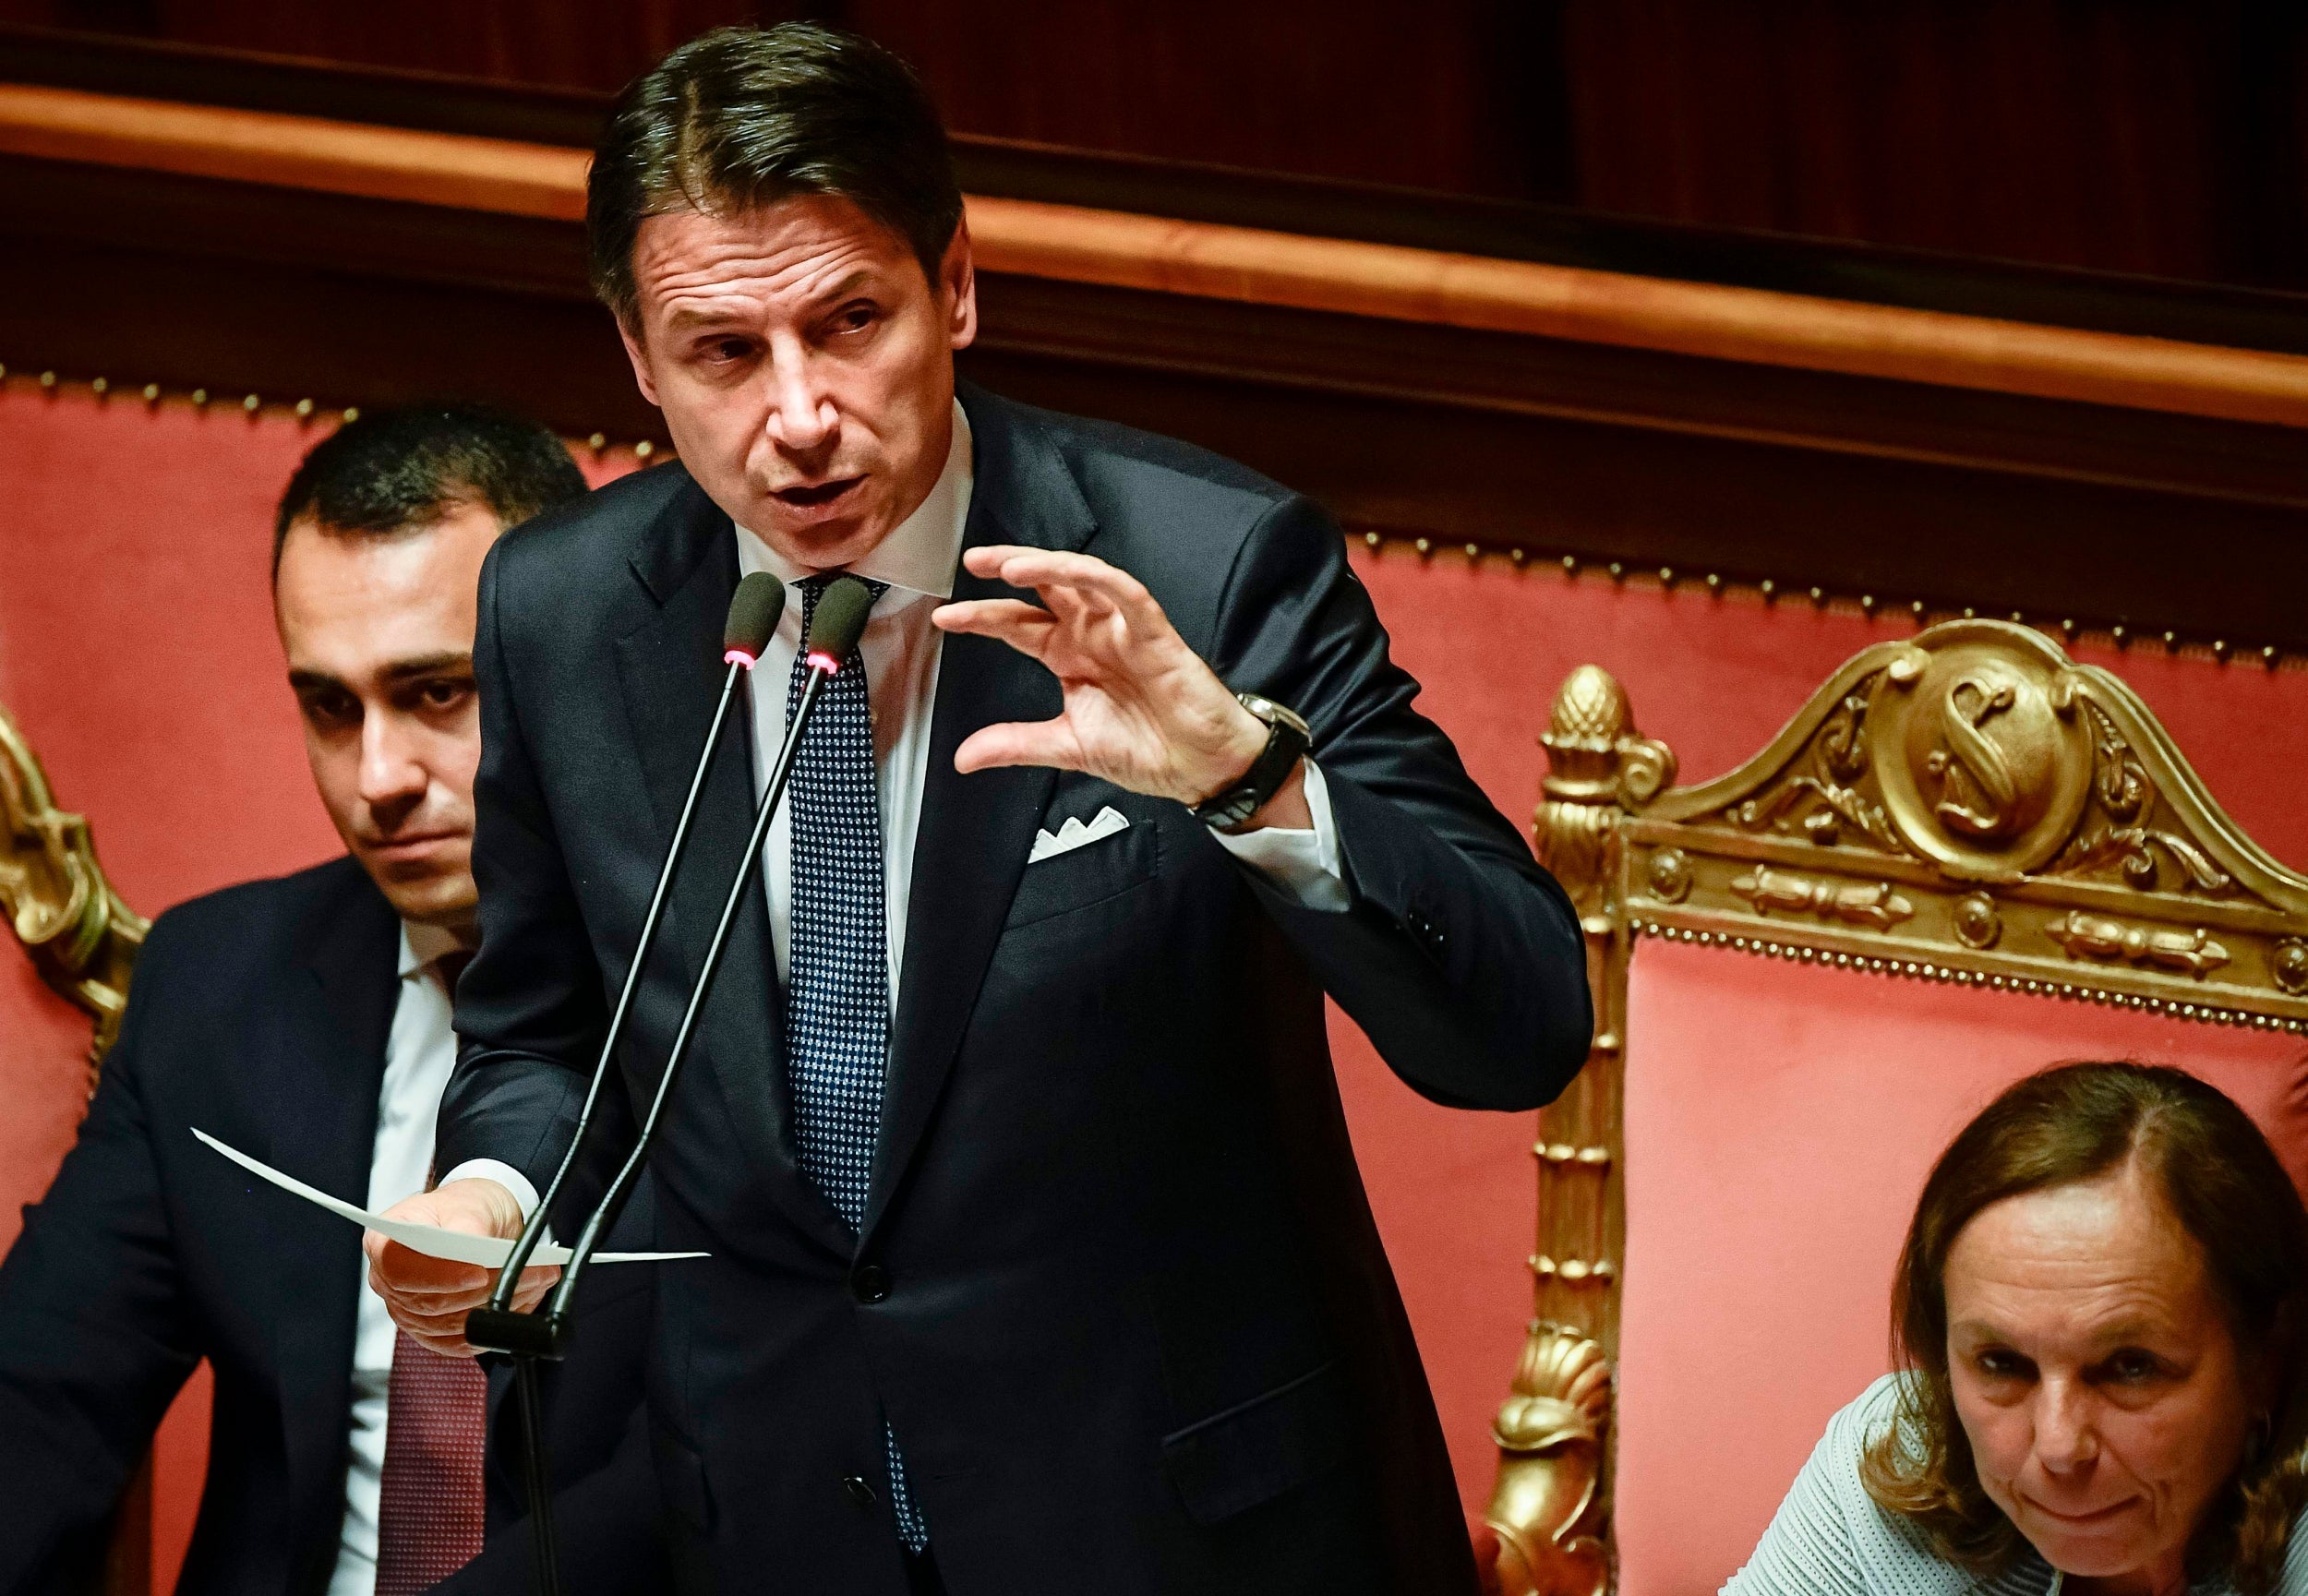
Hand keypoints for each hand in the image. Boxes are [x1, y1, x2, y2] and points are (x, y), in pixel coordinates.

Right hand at [362, 1178, 555, 1356]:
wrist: (479, 1221)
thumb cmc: (464, 1208)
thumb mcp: (468, 1203)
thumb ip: (466, 1225)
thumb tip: (472, 1243)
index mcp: (385, 1244)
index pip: (400, 1271)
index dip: (440, 1276)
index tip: (479, 1272)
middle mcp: (390, 1282)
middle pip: (430, 1302)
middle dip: (484, 1290)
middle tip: (529, 1273)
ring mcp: (408, 1311)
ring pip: (451, 1324)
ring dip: (498, 1307)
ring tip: (535, 1281)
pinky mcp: (431, 1332)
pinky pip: (461, 1341)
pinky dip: (495, 1326)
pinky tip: (521, 1302)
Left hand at [932, 546, 1310, 827]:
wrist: (1202, 770)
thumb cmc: (1150, 751)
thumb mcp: (1067, 747)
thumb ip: (1016, 745)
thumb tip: (964, 758)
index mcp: (1071, 658)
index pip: (1018, 627)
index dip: (983, 619)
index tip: (945, 619)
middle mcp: (1093, 636)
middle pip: (1044, 589)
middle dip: (1008, 569)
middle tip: (972, 562)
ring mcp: (1122, 630)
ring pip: (1081, 580)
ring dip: (1046, 566)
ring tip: (1007, 566)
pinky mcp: (1154, 632)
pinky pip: (1125, 591)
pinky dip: (1094, 578)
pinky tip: (1064, 573)